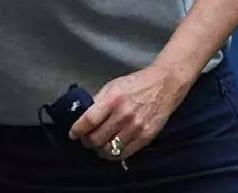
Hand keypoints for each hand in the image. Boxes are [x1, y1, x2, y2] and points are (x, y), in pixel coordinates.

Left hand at [68, 63, 192, 159]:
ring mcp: (135, 128)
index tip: (73, 134)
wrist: (165, 84)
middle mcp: (123, 115)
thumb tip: (82, 116)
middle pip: (96, 139)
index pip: (88, 121)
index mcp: (113, 99)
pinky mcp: (145, 137)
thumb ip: (98, 101)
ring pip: (109, 150)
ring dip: (100, 149)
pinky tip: (112, 148)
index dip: (77, 131)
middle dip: (87, 141)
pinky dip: (114, 154)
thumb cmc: (136, 83)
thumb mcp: (113, 85)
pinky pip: (124, 153)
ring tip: (99, 145)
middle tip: (87, 139)